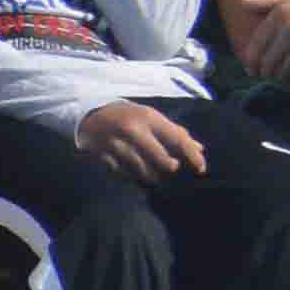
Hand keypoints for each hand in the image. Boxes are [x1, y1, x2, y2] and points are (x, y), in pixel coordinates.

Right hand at [73, 97, 202, 180]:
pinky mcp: (100, 155)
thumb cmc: (129, 116)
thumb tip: (200, 149)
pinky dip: (131, 175)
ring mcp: (115, 143)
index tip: (201, 169)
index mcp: (148, 117)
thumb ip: (175, 132)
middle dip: (170, 167)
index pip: (178, 139)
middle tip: (171, 166)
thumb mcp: (151, 117)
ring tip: (152, 171)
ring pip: (143, 171)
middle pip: (162, 161)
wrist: (88, 113)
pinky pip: (124, 174)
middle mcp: (132, 130)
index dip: (193, 157)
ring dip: (151, 175)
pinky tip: (132, 170)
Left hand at [237, 0, 289, 74]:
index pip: (257, 39)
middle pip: (265, 54)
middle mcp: (287, 23)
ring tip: (276, 80)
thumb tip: (243, 2)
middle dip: (261, 69)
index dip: (252, 56)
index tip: (251, 66)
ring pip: (279, 64)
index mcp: (281, 8)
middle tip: (261, 77)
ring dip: (276, 75)